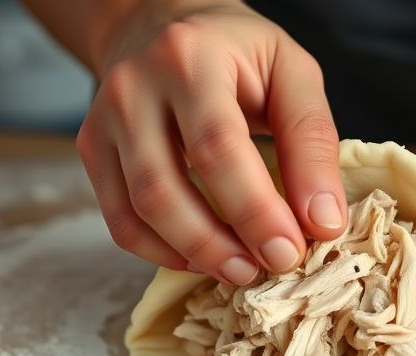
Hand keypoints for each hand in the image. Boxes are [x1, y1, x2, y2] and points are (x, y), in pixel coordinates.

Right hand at [75, 0, 345, 284]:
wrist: (163, 22)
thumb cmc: (238, 54)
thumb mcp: (292, 74)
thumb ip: (312, 143)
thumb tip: (322, 222)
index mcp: (190, 59)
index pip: (217, 148)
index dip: (255, 210)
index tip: (290, 251)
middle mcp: (133, 88)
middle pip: (165, 189)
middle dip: (221, 244)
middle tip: (269, 268)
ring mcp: (103, 121)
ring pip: (138, 213)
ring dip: (195, 255)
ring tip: (243, 270)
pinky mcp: (93, 150)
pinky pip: (121, 222)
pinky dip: (163, 253)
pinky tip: (204, 257)